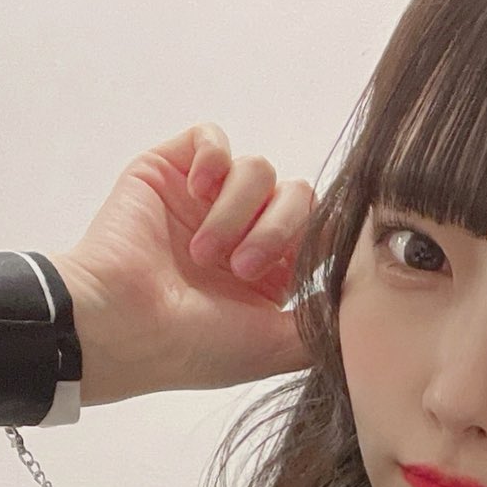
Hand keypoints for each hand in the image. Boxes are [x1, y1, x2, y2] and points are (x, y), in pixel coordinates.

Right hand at [57, 121, 326, 397]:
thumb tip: (362, 299)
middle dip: (278, 231)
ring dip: (237, 211)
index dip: (317, 241)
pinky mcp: (170, 170)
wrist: (123, 325)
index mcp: (268, 275)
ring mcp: (204, 200)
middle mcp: (240, 233)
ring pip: (258, 169)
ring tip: (205, 252)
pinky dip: (212, 161)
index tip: (299, 267)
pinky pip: (212, 137)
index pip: (318, 232)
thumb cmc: (193, 346)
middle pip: (297, 195)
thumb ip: (325, 322)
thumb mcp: (277, 348)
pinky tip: (195, 194)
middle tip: (242, 268)